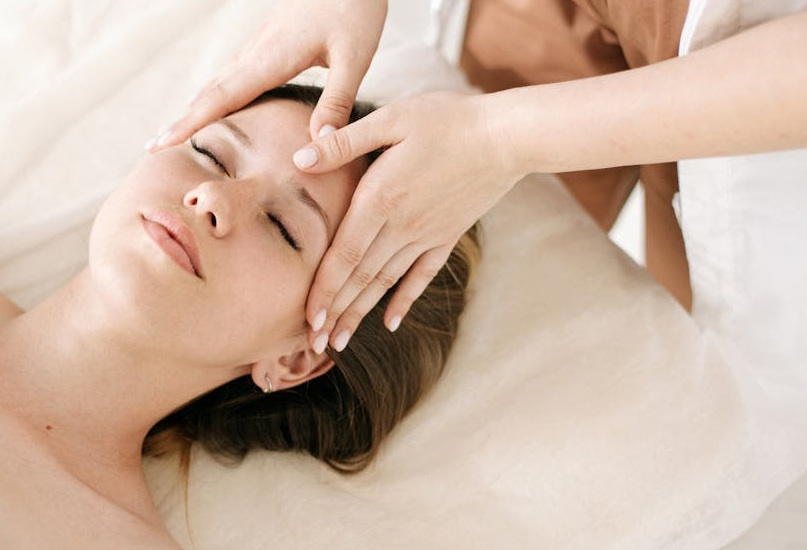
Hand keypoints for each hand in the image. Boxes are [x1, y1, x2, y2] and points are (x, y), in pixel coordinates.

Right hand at [147, 0, 387, 149]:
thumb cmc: (355, 9)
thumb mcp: (354, 58)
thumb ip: (336, 101)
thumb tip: (319, 143)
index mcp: (271, 57)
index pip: (222, 96)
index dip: (191, 122)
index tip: (163, 143)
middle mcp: (257, 51)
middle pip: (211, 91)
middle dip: (182, 120)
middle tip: (153, 146)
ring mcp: (260, 45)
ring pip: (219, 80)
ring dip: (195, 107)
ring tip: (175, 130)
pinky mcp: (268, 42)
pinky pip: (232, 72)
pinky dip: (214, 93)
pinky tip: (212, 101)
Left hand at [298, 91, 523, 352]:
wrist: (508, 136)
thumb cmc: (446, 119)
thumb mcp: (390, 120)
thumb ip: (343, 143)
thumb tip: (298, 159)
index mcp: (380, 199)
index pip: (344, 255)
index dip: (324, 290)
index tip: (307, 319)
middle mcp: (401, 226)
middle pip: (361, 278)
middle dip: (335, 314)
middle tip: (312, 345)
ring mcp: (426, 235)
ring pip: (386, 283)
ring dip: (360, 314)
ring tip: (339, 342)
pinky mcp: (447, 235)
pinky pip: (421, 275)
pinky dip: (403, 300)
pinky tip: (389, 322)